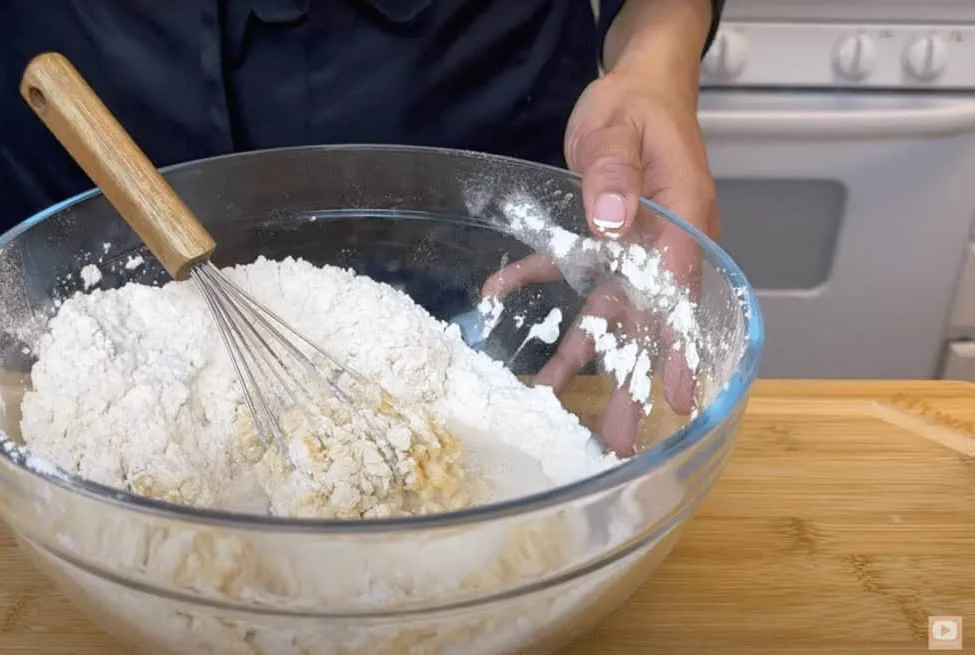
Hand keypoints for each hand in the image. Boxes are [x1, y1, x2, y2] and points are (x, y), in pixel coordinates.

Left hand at [482, 68, 717, 455]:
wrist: (634, 88)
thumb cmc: (637, 106)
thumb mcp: (620, 130)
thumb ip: (615, 173)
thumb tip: (611, 220)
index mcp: (682, 220)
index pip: (681, 292)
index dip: (678, 347)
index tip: (675, 397)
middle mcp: (662, 246)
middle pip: (650, 323)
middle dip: (634, 381)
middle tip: (620, 438)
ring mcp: (633, 249)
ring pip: (610, 315)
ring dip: (582, 356)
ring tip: (550, 401)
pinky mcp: (603, 243)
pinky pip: (568, 276)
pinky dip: (533, 286)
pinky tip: (495, 298)